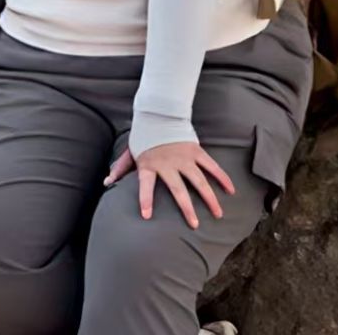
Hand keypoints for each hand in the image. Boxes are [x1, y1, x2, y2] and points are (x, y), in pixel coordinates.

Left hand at [104, 142, 234, 229]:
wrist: (159, 112)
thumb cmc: (144, 135)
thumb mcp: (131, 152)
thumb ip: (121, 168)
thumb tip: (107, 183)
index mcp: (149, 164)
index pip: (145, 184)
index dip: (145, 199)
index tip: (147, 215)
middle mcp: (168, 163)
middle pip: (178, 189)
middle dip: (186, 208)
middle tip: (194, 225)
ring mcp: (184, 157)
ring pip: (199, 181)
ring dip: (209, 198)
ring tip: (218, 214)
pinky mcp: (196, 151)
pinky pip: (211, 166)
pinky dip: (222, 177)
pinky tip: (230, 190)